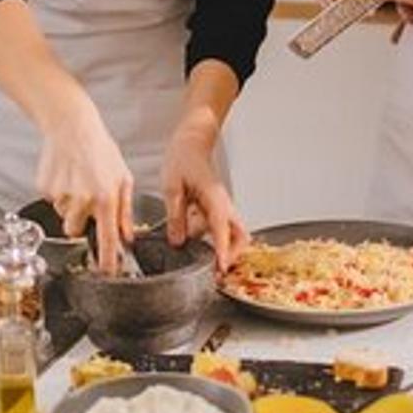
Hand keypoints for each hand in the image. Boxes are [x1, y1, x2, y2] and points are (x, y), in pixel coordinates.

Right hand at [36, 108, 135, 272]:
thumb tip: (127, 235)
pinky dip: (58, 192)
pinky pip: (51, 201)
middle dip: (79, 221)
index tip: (108, 273)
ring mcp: (61, 195)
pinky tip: (65, 175)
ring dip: (69, 205)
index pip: (107, 238)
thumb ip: (125, 211)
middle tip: (86, 199)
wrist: (72, 127)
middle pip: (75, 231)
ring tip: (77, 181)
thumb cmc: (100, 149)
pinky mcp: (45, 188)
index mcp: (106, 198)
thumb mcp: (123, 178)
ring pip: (63, 215)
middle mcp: (83, 199)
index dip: (107, 260)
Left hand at [161, 124, 249, 270]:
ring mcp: (223, 207)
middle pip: (240, 235)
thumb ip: (175, 216)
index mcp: (214, 198)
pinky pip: (220, 227)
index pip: (221, 229)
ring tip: (200, 256)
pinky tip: (192, 236)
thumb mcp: (172, 187)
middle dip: (232, 254)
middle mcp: (224, 204)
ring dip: (221, 246)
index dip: (222, 250)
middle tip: (216, 269)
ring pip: (232, 233)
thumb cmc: (183, 159)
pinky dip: (212, 237)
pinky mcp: (217, 208)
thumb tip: (177, 241)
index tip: (220, 267)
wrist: (191, 143)